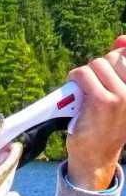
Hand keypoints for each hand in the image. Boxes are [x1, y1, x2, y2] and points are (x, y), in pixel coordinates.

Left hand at [66, 35, 125, 190]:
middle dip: (99, 67)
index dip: (120, 51)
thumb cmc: (106, 126)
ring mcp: (122, 96)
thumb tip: (122, 39)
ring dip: (85, 73)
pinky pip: (84, 74)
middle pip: (114, 57)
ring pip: (98, 64)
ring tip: (83, 89)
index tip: (116, 50)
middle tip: (92, 83)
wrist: (96, 156)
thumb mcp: (120, 96)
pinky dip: (75, 77)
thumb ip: (122, 68)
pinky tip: (73, 87)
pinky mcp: (103, 102)